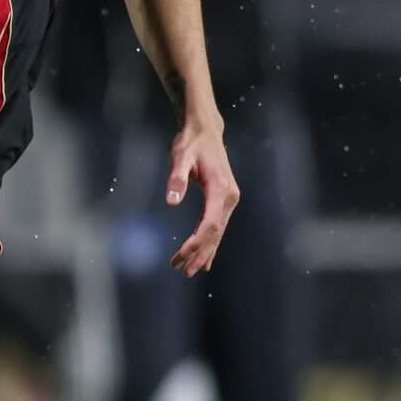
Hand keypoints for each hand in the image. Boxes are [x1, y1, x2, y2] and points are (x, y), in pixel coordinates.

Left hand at [164, 114, 238, 276]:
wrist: (205, 130)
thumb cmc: (191, 142)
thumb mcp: (180, 156)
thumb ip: (177, 178)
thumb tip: (171, 201)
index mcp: (220, 189)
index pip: (210, 223)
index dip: (197, 242)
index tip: (182, 254)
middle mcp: (229, 197)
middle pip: (215, 232)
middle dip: (199, 253)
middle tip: (183, 270)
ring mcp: (228, 199)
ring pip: (217, 232)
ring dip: (204, 252)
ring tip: (190, 270)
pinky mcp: (224, 200)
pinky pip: (218, 226)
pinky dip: (211, 243)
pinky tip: (205, 258)